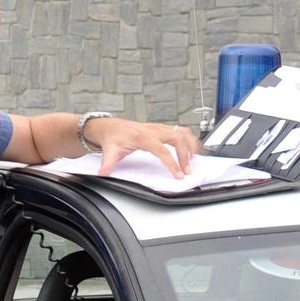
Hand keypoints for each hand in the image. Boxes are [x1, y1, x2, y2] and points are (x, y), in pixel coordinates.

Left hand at [87, 118, 202, 178]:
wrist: (109, 126)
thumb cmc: (111, 138)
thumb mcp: (109, 151)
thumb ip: (107, 163)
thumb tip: (103, 172)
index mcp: (141, 136)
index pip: (161, 149)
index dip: (171, 162)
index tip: (178, 173)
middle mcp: (152, 130)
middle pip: (176, 138)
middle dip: (185, 154)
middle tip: (188, 170)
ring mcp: (158, 128)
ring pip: (181, 131)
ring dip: (191, 145)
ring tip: (196, 159)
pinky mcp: (161, 128)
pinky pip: (180, 130)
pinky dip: (189, 139)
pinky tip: (194, 149)